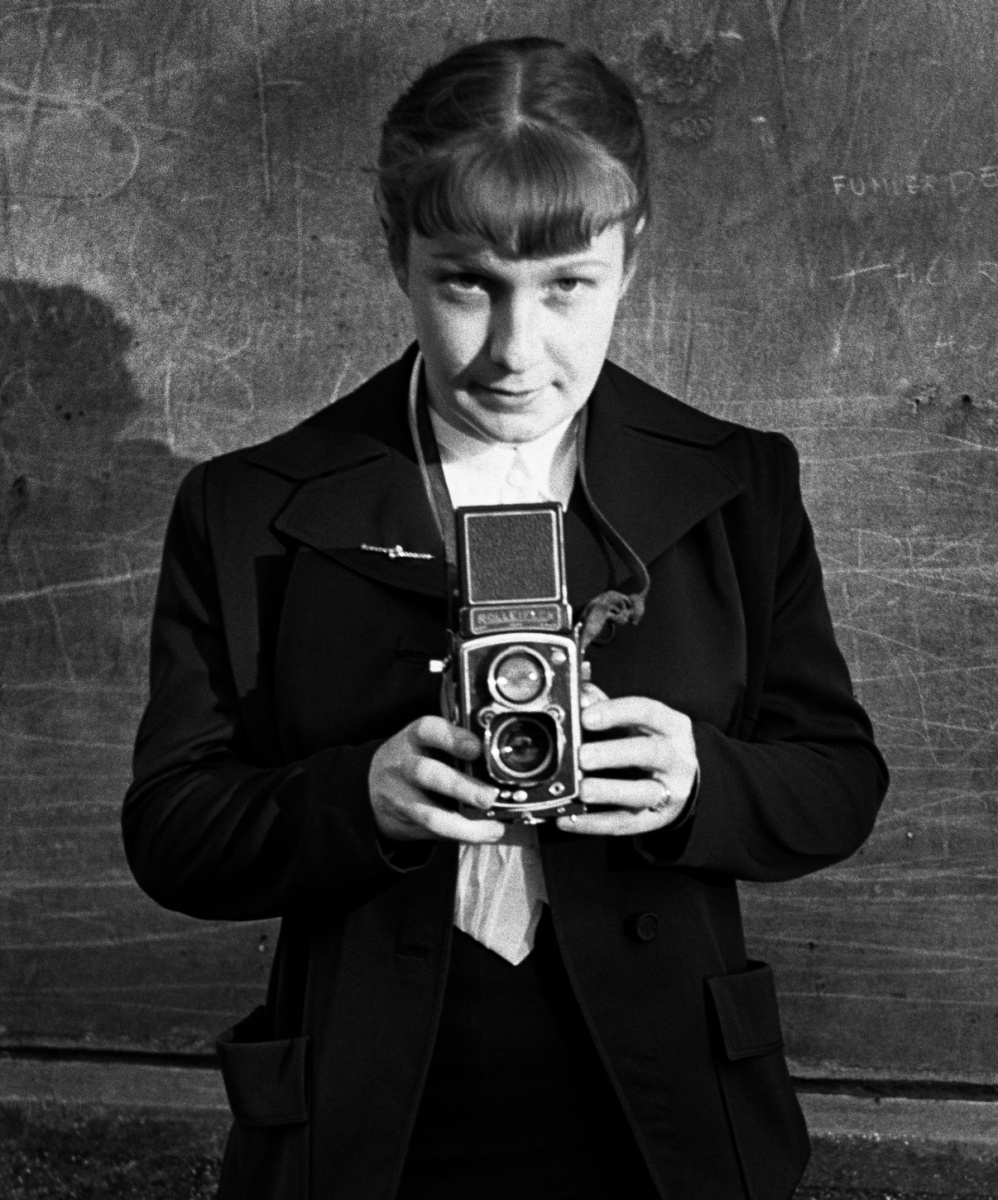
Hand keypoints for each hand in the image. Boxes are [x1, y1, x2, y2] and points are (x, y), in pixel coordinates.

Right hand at [369, 716, 505, 842]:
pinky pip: (435, 833)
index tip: (477, 747)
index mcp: (413, 738)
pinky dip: (465, 835)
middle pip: (427, 774)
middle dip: (460, 787)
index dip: (453, 738)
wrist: (372, 787)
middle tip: (489, 797)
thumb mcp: (425, 742)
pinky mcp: (406, 822)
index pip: (428, 730)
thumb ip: (454, 744)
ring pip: (429, 813)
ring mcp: (401, 797)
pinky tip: (487, 833)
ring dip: (464, 823)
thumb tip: (501, 756)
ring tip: (493, 825)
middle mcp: (403, 765)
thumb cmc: (415, 758)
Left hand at [557, 686, 698, 836]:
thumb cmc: (651, 743)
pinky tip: (570, 819)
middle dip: (614, 753)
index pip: (648, 712)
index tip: (586, 716)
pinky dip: (595, 823)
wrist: (684, 781)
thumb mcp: (638, 722)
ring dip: (609, 791)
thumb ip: (607, 706)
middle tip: (583, 756)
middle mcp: (676, 758)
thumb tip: (579, 691)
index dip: (616, 712)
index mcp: (672, 726)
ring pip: (643, 793)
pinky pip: (626, 823)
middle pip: (650, 753)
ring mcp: (669, 791)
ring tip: (581, 791)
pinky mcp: (655, 819)